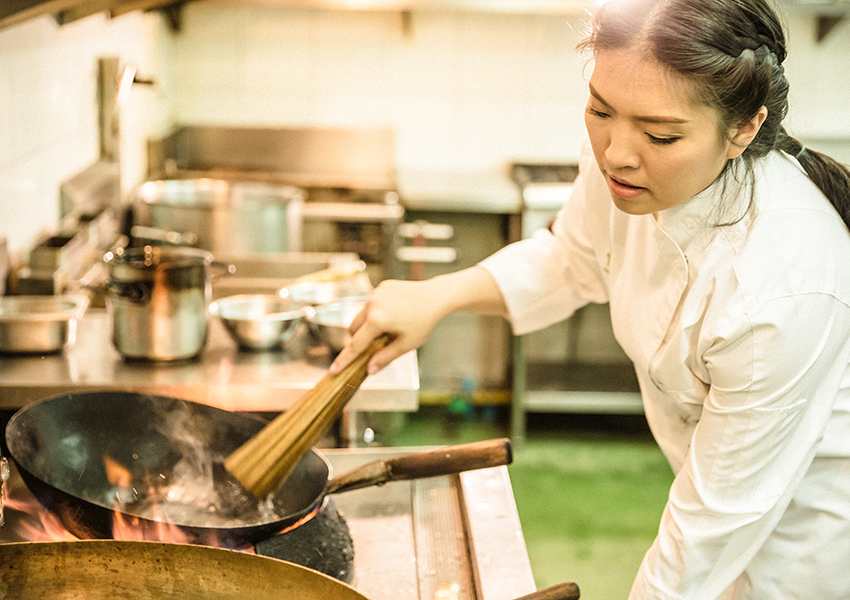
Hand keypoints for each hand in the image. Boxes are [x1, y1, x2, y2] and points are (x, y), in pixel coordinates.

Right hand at [329, 278, 447, 374]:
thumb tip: (370, 370)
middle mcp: (372, 305)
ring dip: (368, 325)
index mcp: (377, 320)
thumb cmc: (423, 321)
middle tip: (376, 344)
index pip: (356, 345)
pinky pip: (371, 305)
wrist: (436, 296)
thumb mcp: (406, 344)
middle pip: (353, 329)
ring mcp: (375, 294)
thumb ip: (385, 357)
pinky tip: (394, 313)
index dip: (344, 359)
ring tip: (390, 327)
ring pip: (361, 316)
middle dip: (359, 340)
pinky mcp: (380, 287)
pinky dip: (376, 313)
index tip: (333, 370)